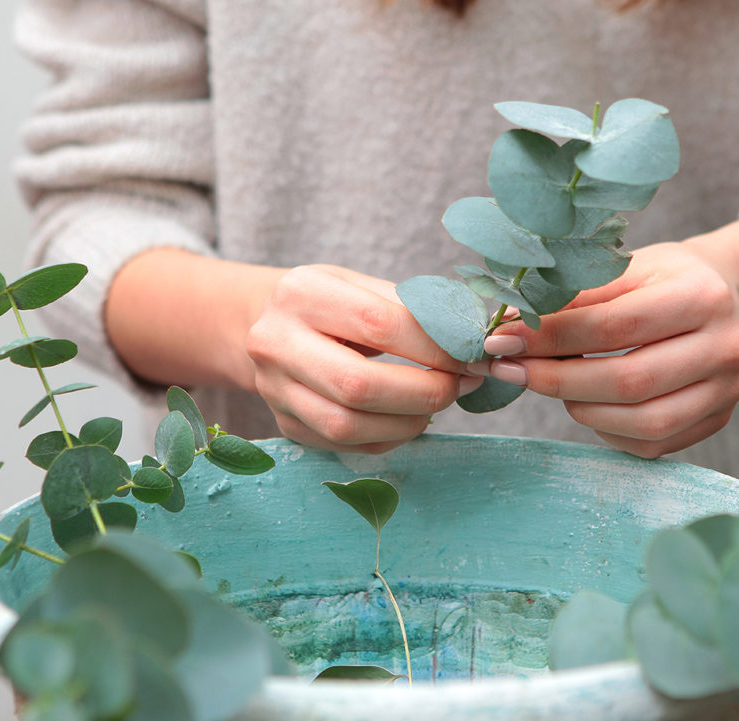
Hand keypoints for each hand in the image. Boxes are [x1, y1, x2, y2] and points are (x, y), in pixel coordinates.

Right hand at [246, 264, 480, 452]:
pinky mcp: (284, 424)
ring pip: (347, 426)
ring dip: (407, 422)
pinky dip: (388, 437)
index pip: (380, 324)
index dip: (434, 345)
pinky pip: (345, 446)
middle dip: (424, 391)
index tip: (471, 353)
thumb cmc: (328, 302)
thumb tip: (474, 336)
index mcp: (301, 294)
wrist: (264, 324)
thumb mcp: (361, 285)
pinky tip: (408, 417)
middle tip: (459, 384)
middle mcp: (276, 343)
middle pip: (358, 385)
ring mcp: (275, 389)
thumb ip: (412, 307)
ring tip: (437, 403)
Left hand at [474, 240, 738, 457]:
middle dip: (556, 380)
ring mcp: (727, 391)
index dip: (551, 337)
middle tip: (509, 370)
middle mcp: (725, 347)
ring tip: (549, 383)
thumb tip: (507, 324)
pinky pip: (651, 443)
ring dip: (580, 407)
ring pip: (643, 422)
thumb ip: (572, 296)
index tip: (501, 340)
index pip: (613, 326)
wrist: (726, 297)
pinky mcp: (717, 421)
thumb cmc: (663, 279)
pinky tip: (586, 403)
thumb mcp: (624, 269)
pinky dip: (607, 428)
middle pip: (629, 381)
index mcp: (702, 296)